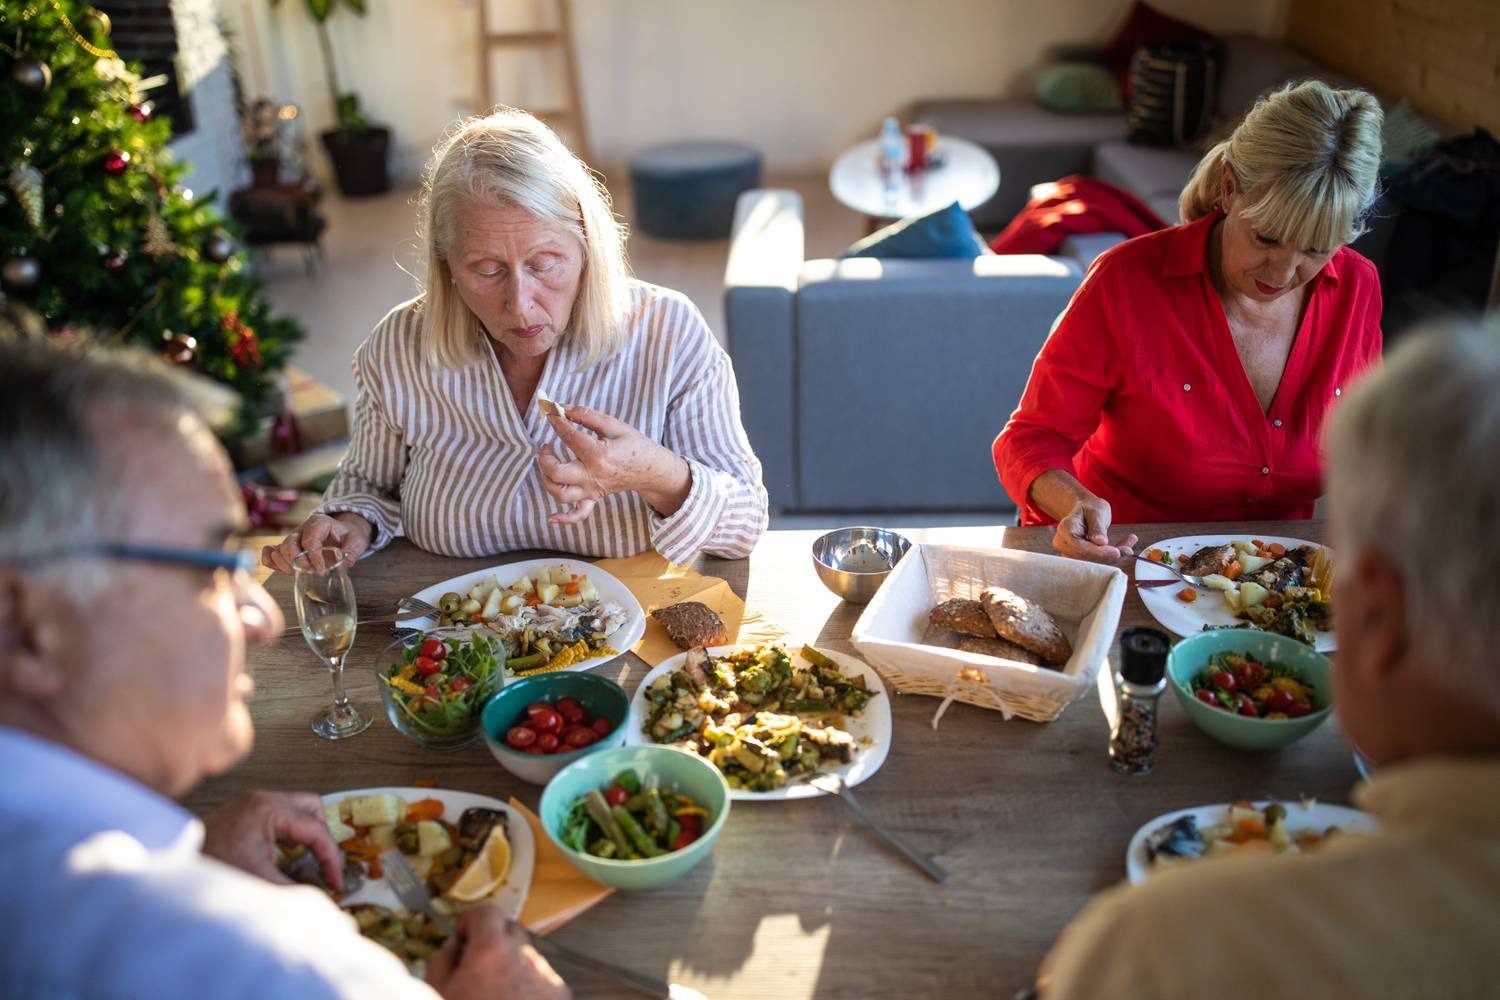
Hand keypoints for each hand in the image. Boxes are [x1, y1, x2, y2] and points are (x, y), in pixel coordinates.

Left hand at [202, 790, 342, 890]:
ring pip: (299, 809)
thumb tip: (318, 900)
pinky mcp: (245, 811)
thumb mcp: (257, 879)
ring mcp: (253, 802)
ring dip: (307, 833)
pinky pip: (282, 815)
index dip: (331, 858)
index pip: (316, 830)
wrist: (171, 861)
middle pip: (313, 808)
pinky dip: (291, 832)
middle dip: (322, 837)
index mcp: (270, 809)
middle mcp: (263, 798)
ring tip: (307, 860)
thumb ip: (292, 889)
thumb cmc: (210, 865)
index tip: (334, 882)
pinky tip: (285, 854)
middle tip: (323, 864)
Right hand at [261, 511, 371, 574]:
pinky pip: (269, 553)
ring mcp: (291, 538)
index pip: (310, 540)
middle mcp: (301, 529)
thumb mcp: (356, 540)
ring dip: (286, 565)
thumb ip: (353, 550)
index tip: (321, 570)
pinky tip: (285, 570)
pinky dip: (272, 563)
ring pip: (278, 550)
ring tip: (300, 574)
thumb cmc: (348, 535)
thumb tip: (348, 561)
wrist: (342, 532)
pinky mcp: (285, 548)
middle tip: (311, 574)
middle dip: (298, 562)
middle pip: (289, 544)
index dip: (313, 557)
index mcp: (318, 523)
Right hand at [426, 908, 569, 999]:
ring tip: (496, 997)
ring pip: (527, 956)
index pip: (486, 912)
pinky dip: (529, 986)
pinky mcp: (561, 995)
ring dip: (511, 966)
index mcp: (492, 951)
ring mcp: (547, 976)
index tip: (463, 941)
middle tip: (476, 970)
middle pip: (510, 930)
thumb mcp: (437, 993)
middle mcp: (526, 956)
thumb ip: (443, 960)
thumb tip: (455, 944)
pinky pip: (542, 978)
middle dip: (493, 942)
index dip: (471, 922)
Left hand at [538, 406, 690, 524]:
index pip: (569, 437)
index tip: (551, 413)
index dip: (557, 423)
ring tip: (549, 465)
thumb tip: (564, 408)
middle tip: (547, 446)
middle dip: (545, 458)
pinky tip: (552, 516)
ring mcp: (593, 489)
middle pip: (557, 473)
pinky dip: (563, 518)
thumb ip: (587, 416)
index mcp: (599, 454)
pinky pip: (578, 515)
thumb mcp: (614, 425)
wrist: (652, 470)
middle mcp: (593, 475)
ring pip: (560, 494)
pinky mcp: (594, 498)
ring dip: (547, 480)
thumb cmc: (635, 445)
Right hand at [1052, 498, 1137, 563]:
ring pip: (1092, 562)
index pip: (1080, 547)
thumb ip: (1097, 526)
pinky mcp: (1078, 558)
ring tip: (1128, 545)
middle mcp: (1063, 543)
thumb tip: (1101, 542)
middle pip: (1085, 558)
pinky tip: (1124, 548)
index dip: (1099, 553)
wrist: (1084, 511)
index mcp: (1065, 529)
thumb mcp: (1096, 511)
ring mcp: (1069, 552)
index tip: (1117, 552)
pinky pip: (1095, 562)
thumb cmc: (1090, 508)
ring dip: (1112, 557)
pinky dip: (1111, 557)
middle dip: (1108, 556)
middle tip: (1128, 549)